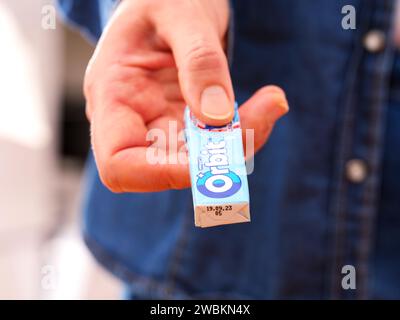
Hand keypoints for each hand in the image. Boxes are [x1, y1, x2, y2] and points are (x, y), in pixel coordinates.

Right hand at [84, 0, 288, 191]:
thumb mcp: (180, 12)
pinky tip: (266, 103)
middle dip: (217, 157)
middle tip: (265, 112)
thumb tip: (217, 118)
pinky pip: (215, 143)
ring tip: (271, 102)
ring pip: (198, 161)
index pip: (119, 165)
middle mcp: (133, 119)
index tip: (208, 160)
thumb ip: (199, 62)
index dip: (159, 175)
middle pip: (166, 169)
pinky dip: (244, 131)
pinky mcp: (186, 121)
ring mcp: (160, 123)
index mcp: (112, 95)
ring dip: (239, 143)